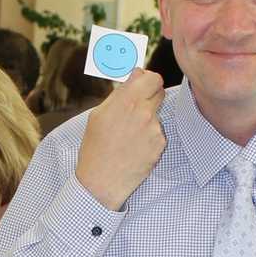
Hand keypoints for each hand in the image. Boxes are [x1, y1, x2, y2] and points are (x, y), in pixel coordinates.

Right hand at [75, 69, 166, 210]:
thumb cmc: (95, 148)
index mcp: (127, 101)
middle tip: (136, 108)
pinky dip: (149, 137)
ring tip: (129, 136)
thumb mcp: (98, 115)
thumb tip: (135, 75)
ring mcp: (154, 130)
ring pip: (157, 114)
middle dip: (150, 96)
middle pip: (159, 92)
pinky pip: (158, 133)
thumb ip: (120, 93)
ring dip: (147, 119)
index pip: (153, 77)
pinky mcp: (160, 145)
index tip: (143, 84)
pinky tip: (134, 147)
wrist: (102, 181)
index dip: (148, 80)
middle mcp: (144, 113)